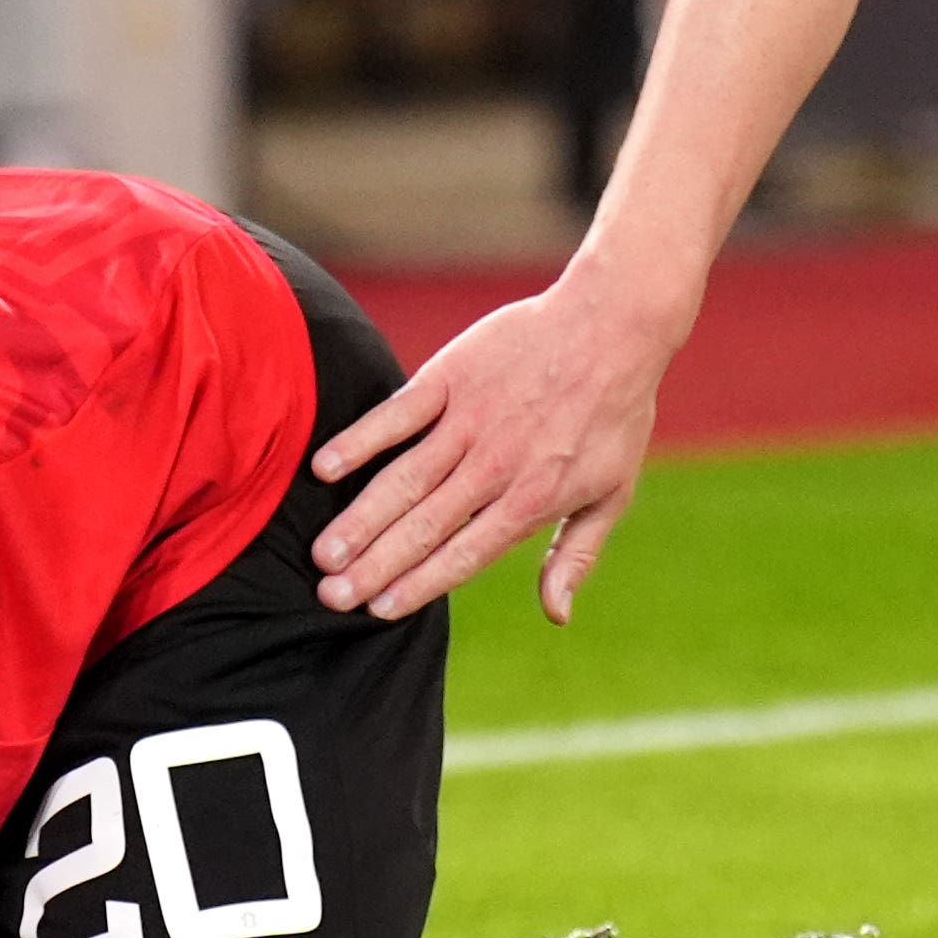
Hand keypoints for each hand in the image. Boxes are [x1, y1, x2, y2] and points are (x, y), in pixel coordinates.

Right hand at [307, 275, 684, 623]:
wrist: (613, 323)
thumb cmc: (615, 413)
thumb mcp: (612, 492)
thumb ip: (577, 555)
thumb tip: (557, 615)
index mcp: (533, 498)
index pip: (464, 554)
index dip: (419, 585)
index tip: (377, 610)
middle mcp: (496, 465)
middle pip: (425, 526)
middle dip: (374, 565)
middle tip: (330, 596)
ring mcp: (471, 419)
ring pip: (404, 479)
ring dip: (360, 519)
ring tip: (322, 553)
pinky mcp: (453, 375)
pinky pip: (398, 414)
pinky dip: (360, 440)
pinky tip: (324, 468)